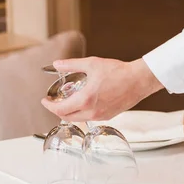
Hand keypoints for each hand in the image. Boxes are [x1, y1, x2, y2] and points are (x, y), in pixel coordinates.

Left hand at [41, 57, 163, 121]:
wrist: (138, 80)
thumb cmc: (118, 72)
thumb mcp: (92, 64)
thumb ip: (71, 65)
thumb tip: (57, 64)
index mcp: (85, 99)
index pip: (60, 109)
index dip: (49, 106)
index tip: (45, 101)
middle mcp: (92, 111)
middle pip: (67, 117)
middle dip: (57, 110)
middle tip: (53, 102)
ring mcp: (101, 116)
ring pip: (78, 119)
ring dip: (69, 112)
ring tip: (67, 101)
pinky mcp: (108, 116)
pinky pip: (89, 118)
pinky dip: (81, 113)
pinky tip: (83, 102)